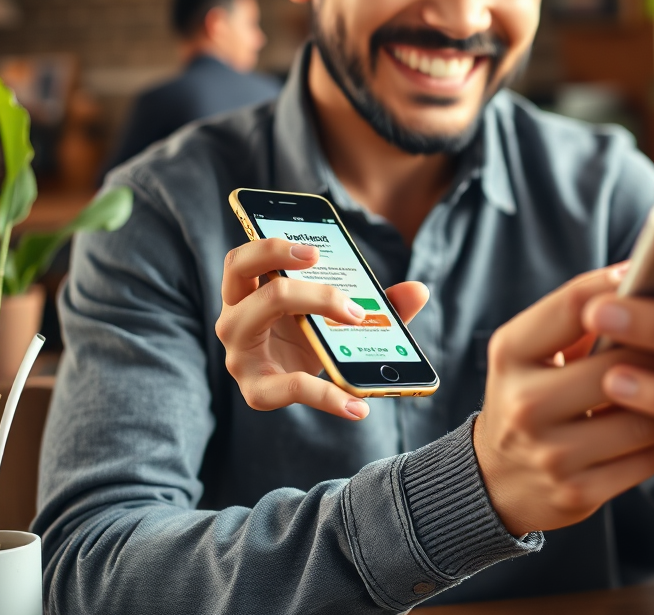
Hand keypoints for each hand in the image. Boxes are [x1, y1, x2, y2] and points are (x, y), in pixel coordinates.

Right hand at [216, 237, 428, 420]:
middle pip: (243, 272)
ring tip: (358, 316)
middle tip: (322, 261)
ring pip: (259, 312)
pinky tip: (358, 405)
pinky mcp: (256, 390)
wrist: (301, 386)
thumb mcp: (340, 313)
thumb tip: (418, 290)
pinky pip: (288, 388)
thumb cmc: (315, 336)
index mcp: (251, 290)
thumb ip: (380, 301)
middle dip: (282, 259)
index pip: (243, 257)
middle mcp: (234, 316)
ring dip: (314, 304)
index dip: (270, 247)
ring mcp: (239, 352)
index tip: (314, 249)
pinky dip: (328, 397)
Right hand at [473, 265, 653, 536]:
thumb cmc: (528, 393)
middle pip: (618, 363)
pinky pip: (648, 458)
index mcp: (511, 352)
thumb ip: (575, 318)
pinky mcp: (578, 493)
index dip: (620, 285)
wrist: (495, 478)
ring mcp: (551, 454)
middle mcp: (525, 403)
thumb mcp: (528, 350)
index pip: (574, 305)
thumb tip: (640, 276)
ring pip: (643, 417)